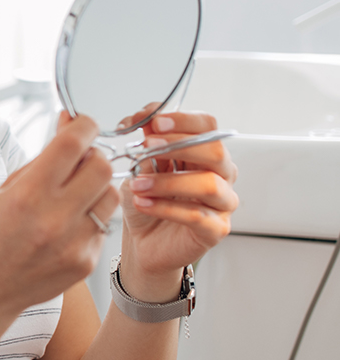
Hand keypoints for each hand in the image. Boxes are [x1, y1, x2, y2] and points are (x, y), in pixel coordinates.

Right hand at [0, 113, 119, 314]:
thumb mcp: (5, 191)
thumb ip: (42, 160)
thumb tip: (69, 125)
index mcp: (28, 195)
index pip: (73, 144)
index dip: (83, 125)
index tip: (82, 124)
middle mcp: (55, 218)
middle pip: (102, 166)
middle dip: (93, 156)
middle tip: (78, 162)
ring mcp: (75, 242)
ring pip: (111, 195)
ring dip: (97, 186)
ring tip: (75, 195)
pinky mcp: (87, 261)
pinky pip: (103, 225)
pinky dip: (90, 218)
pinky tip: (67, 226)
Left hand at [116, 106, 238, 300]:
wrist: (142, 241)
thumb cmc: (145, 200)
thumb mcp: (139, 166)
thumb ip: (145, 143)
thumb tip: (142, 117)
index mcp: (203, 153)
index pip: (207, 126)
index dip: (182, 120)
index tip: (153, 121)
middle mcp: (220, 174)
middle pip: (215, 151)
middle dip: (179, 145)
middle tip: (146, 147)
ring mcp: (222, 203)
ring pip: (208, 184)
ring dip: (168, 181)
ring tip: (137, 185)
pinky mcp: (215, 229)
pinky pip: (197, 215)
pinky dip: (166, 207)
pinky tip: (143, 204)